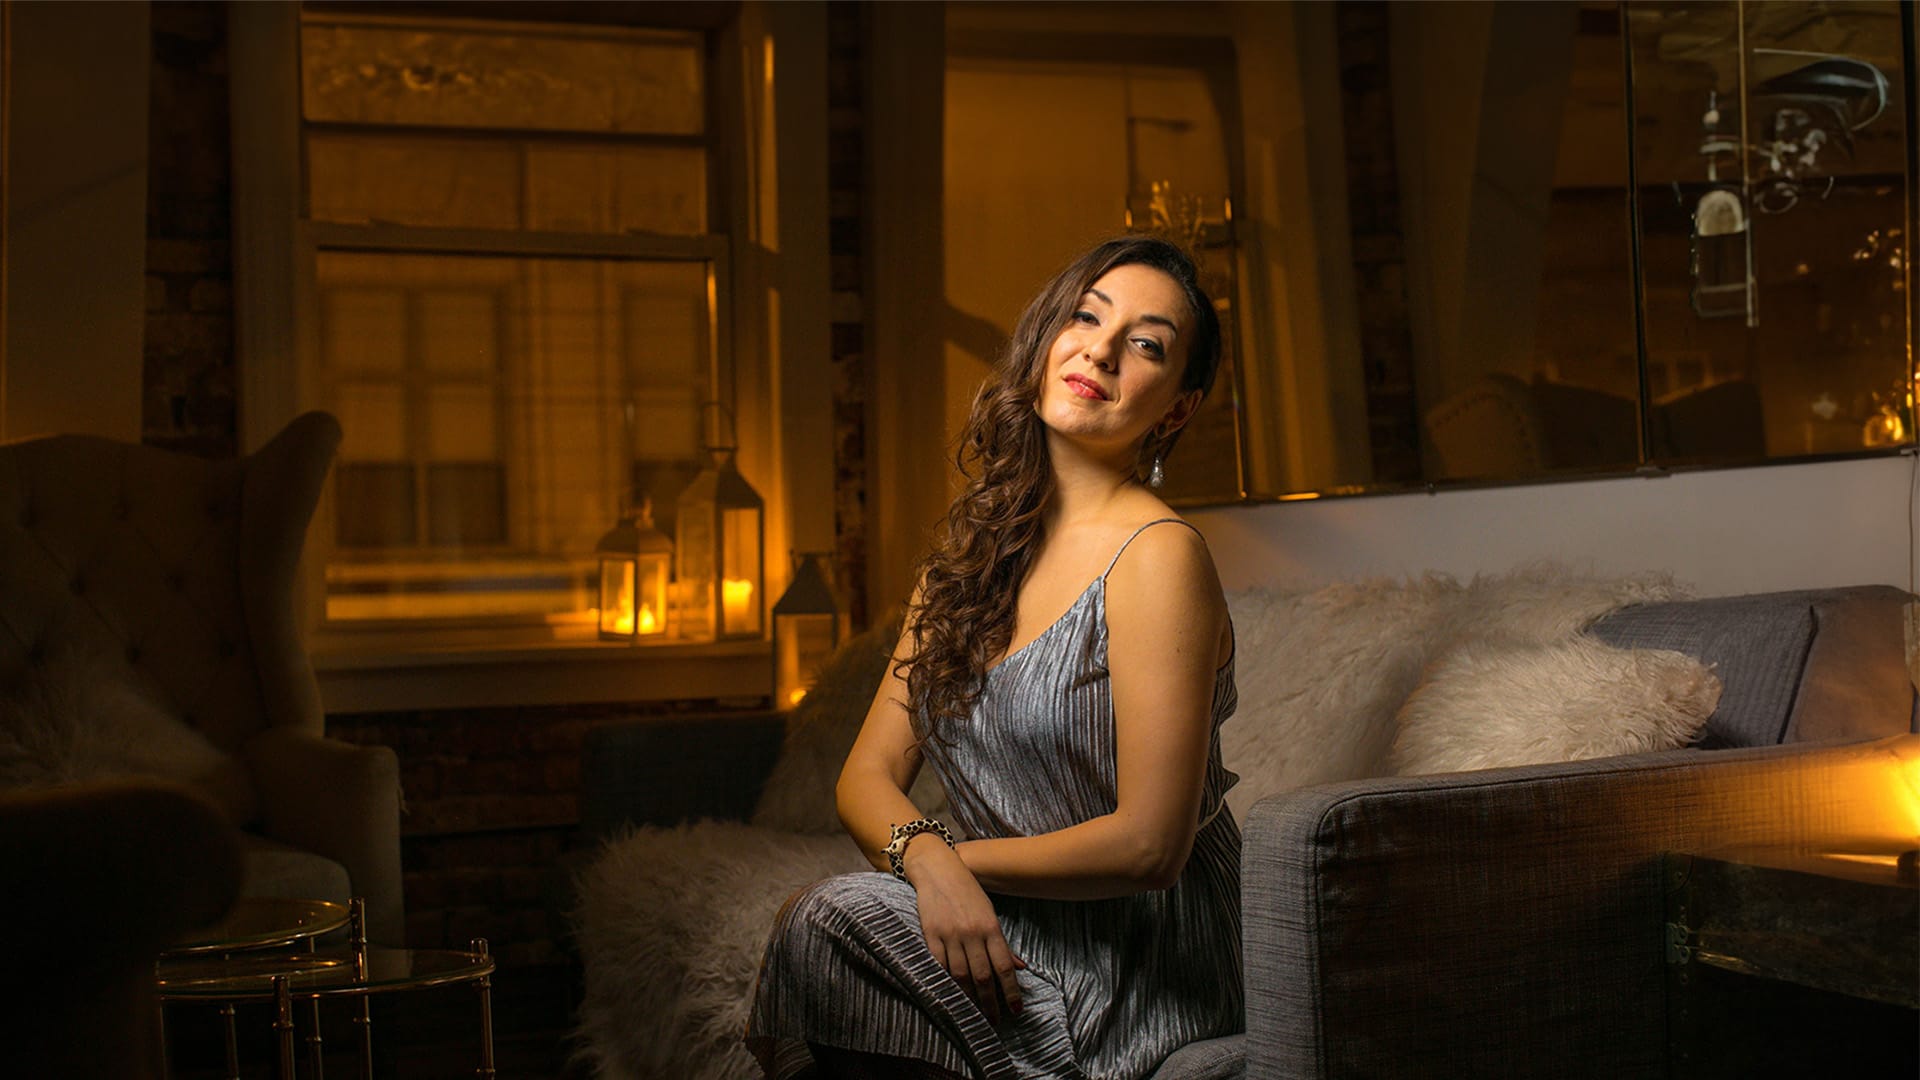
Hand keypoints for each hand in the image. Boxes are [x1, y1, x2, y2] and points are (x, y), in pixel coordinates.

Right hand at [902, 836, 1025, 1021]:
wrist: (938, 869)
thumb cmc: (968, 891)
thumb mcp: (990, 913)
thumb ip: (1002, 943)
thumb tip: (1020, 967)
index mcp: (990, 927)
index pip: (1004, 966)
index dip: (1011, 990)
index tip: (1015, 1009)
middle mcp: (972, 933)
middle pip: (982, 976)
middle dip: (990, 1002)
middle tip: (994, 1021)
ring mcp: (950, 934)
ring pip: (960, 975)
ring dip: (968, 998)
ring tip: (974, 1013)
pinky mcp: (931, 935)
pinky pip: (938, 965)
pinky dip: (945, 982)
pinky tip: (951, 995)